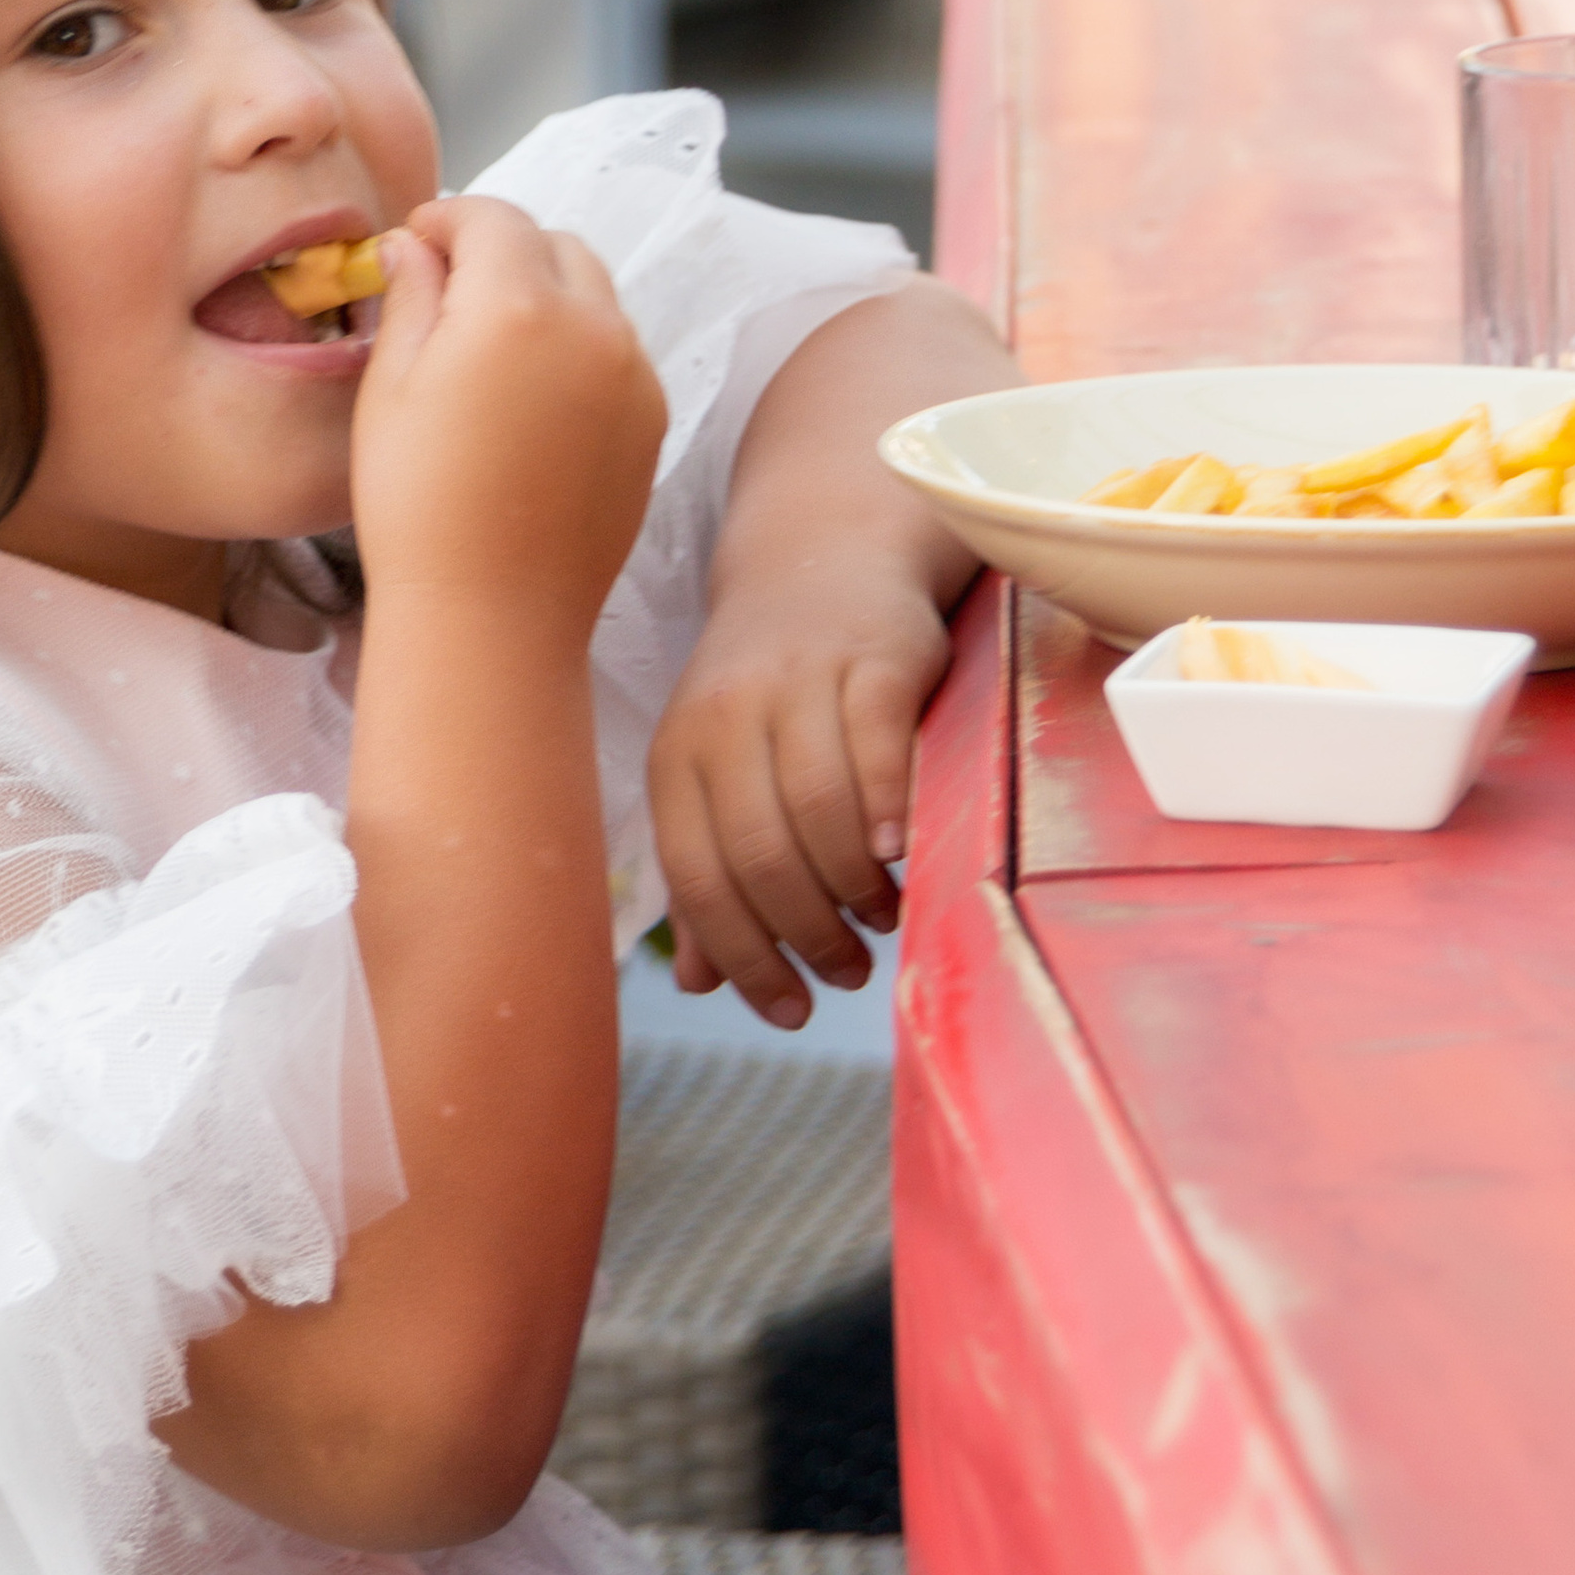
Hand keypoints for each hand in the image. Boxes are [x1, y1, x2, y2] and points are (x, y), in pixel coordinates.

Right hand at [351, 197, 665, 651]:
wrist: (493, 617)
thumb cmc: (418, 508)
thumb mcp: (389, 389)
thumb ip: (411, 296)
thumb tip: (413, 246)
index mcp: (516, 305)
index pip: (492, 217)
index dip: (447, 218)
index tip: (417, 241)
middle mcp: (592, 324)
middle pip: (553, 243)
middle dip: (502, 250)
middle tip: (450, 290)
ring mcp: (635, 373)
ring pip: (595, 293)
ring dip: (546, 294)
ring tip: (493, 348)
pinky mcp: (653, 419)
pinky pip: (618, 351)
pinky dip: (579, 347)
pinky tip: (532, 399)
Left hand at [645, 555, 950, 1026]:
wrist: (821, 564)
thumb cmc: (767, 695)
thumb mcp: (716, 774)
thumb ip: (709, 873)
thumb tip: (702, 984)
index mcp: (676, 757)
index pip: (697, 877)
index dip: (742, 956)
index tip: (787, 1010)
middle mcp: (724, 717)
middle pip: (760, 853)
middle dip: (806, 933)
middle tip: (847, 971)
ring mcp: (797, 683)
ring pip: (816, 808)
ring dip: (853, 885)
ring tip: (881, 919)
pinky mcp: (871, 659)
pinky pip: (875, 744)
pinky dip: (887, 804)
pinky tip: (898, 851)